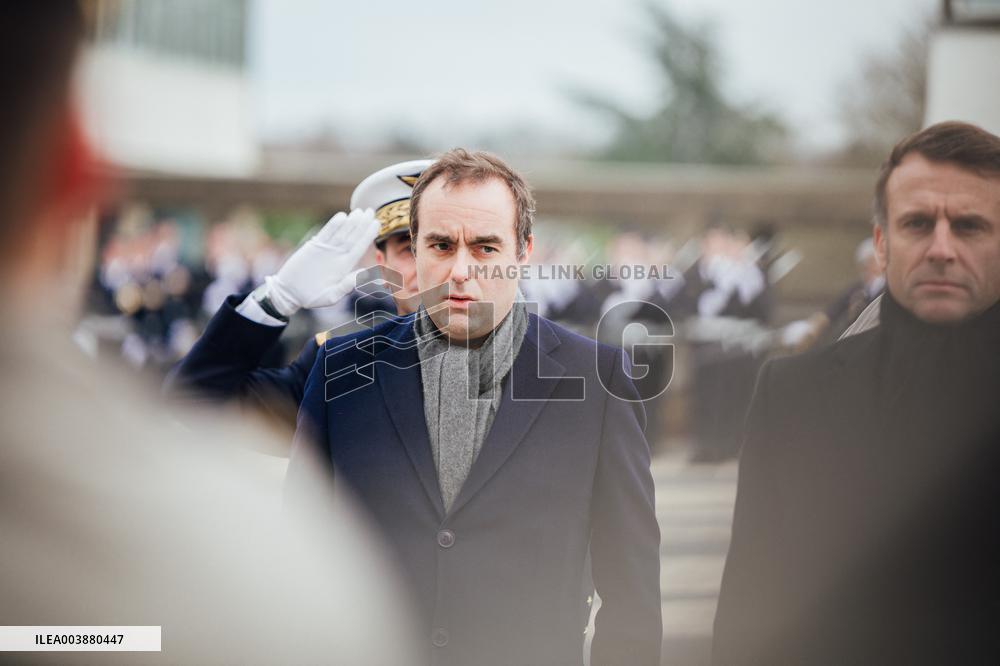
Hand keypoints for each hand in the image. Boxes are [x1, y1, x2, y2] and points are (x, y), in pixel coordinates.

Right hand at [263, 208, 378, 315]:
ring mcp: (326, 250)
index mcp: (345, 266)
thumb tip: (364, 274)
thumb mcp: (331, 296)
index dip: (368, 235)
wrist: (290, 293)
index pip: (360, 247)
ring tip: (359, 211)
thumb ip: (346, 285)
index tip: (377, 224)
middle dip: (362, 224)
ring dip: (350, 222)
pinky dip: (333, 225)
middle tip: (371, 211)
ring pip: (341, 232)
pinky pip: (326, 233)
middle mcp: (337, 256)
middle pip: (353, 237)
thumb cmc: (312, 298)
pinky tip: (342, 216)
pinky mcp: (314, 246)